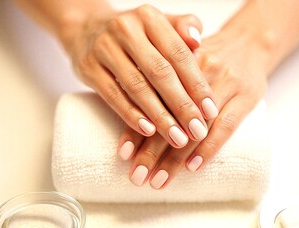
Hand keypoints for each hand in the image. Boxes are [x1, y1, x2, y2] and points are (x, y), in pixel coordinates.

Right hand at [68, 4, 217, 148]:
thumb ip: (182, 27)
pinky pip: (112, 95)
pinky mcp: (88, 68)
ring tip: (178, 138)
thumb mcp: (158, 23)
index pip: (179, 54)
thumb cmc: (135, 33)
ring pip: (137, 87)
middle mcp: (125, 29)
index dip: (196, 84)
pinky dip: (131, 115)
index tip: (211, 111)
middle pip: (160, 72)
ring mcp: (104, 48)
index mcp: (149, 17)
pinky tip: (148, 131)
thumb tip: (198, 41)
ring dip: (160, 116)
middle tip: (198, 131)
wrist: (87, 29)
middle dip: (182, 106)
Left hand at [118, 12, 271, 187]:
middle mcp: (197, 71)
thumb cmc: (206, 58)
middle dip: (150, 152)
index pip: (150, 101)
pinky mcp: (245, 96)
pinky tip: (192, 166)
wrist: (248, 41)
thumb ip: (157, 79)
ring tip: (158, 181)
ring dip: (175, 158)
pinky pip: (226, 125)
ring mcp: (224, 83)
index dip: (135, 128)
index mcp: (175, 62)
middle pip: (170, 117)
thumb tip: (130, 113)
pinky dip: (208, 148)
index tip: (123, 155)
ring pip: (195, 126)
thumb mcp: (180, 59)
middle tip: (137, 177)